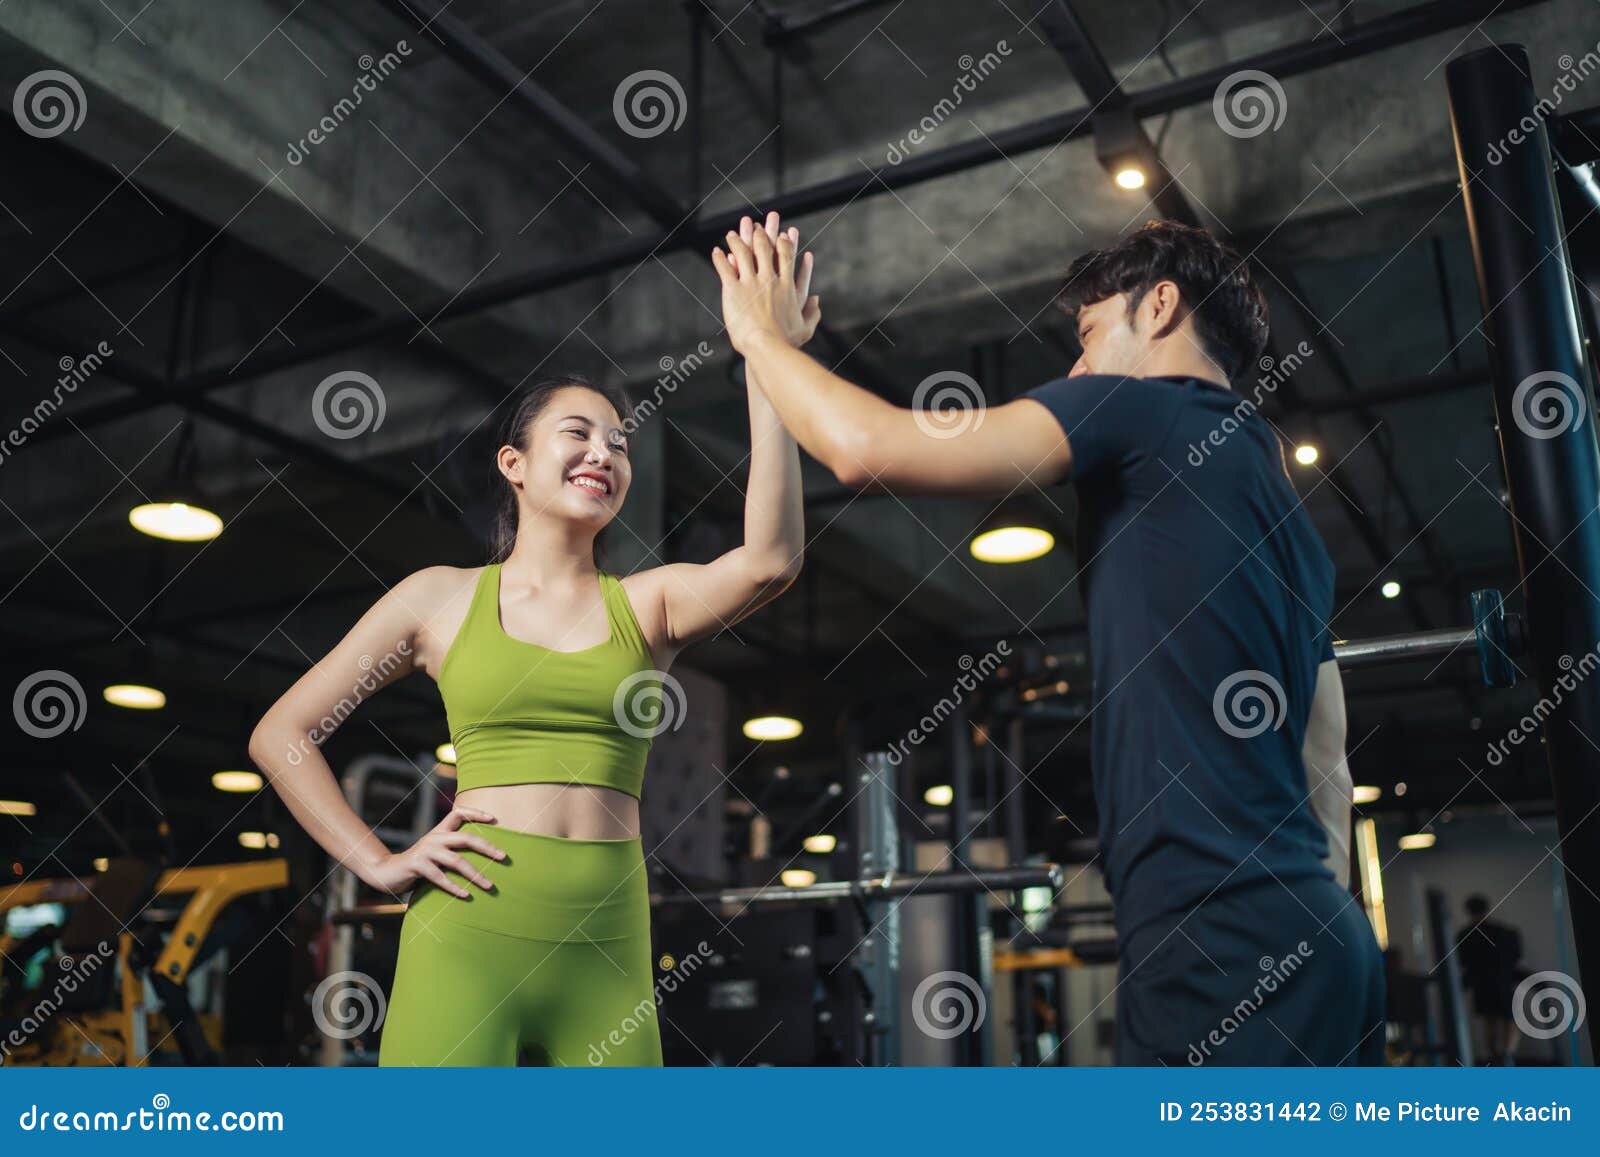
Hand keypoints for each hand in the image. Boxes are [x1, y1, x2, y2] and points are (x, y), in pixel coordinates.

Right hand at [364, 805, 506, 898]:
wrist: (386, 872)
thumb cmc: (418, 864)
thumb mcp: (435, 852)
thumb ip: (451, 851)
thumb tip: (482, 857)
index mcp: (439, 831)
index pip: (458, 813)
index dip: (476, 813)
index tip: (495, 819)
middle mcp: (434, 838)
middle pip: (466, 838)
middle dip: (487, 848)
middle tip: (503, 857)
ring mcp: (426, 851)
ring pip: (457, 861)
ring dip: (475, 875)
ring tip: (489, 885)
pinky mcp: (418, 866)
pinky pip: (440, 878)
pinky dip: (455, 887)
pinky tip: (467, 895)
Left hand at [713, 210, 820, 354]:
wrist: (767, 346)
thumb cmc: (786, 341)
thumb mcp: (804, 328)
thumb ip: (813, 313)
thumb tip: (817, 301)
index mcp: (786, 286)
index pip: (786, 256)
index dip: (783, 242)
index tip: (781, 234)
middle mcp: (769, 280)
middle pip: (764, 249)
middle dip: (759, 234)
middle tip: (754, 225)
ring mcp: (750, 283)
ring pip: (742, 254)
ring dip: (737, 241)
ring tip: (731, 235)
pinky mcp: (733, 290)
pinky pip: (725, 268)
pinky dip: (720, 258)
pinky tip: (716, 252)